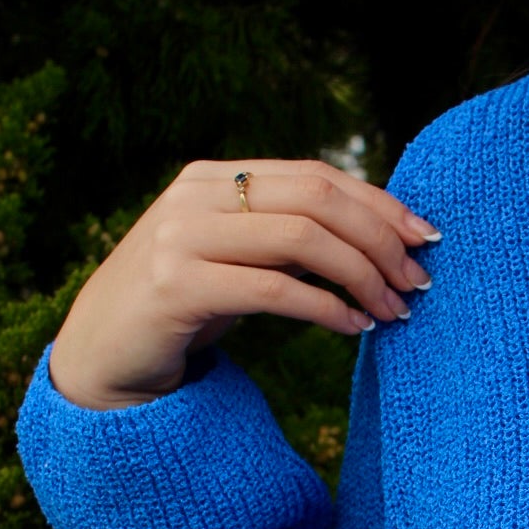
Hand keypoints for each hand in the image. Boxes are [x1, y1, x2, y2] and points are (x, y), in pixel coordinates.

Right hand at [47, 158, 438, 409]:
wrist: (103, 353)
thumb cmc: (184, 308)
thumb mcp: (237, 258)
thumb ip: (287, 237)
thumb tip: (378, 237)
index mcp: (216, 177)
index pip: (316, 175)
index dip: (379, 203)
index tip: (425, 236)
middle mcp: (197, 195)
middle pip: (317, 200)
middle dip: (380, 240)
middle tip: (418, 281)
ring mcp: (182, 237)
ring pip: (302, 240)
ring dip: (362, 276)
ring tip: (393, 310)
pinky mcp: (177, 286)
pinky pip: (275, 291)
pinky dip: (326, 310)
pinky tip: (354, 327)